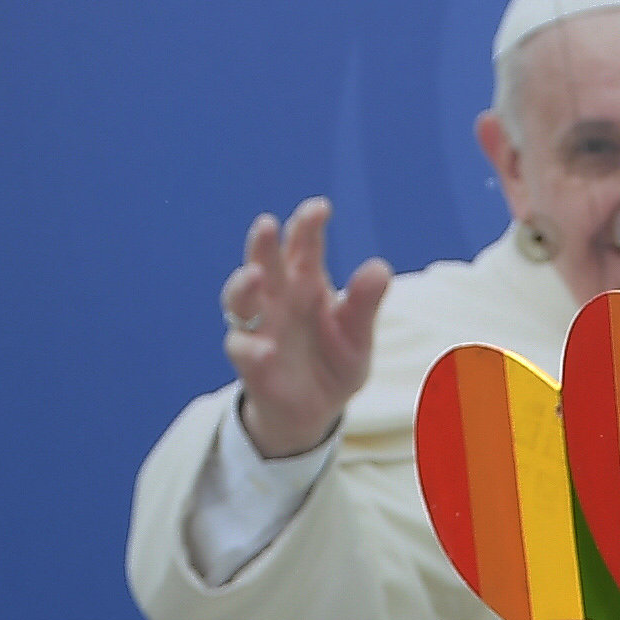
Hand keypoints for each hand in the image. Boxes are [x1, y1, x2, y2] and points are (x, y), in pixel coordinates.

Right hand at [221, 197, 393, 457]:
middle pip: (265, 262)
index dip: (308, 225)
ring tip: (255, 276)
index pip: (305, 246)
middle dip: (264, 243)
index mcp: (307, 283)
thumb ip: (365, 304)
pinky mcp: (249, 360)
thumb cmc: (335, 363)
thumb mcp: (358, 336)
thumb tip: (379, 267)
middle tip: (267, 224)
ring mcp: (259, 327)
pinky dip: (253, 348)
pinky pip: (243, 349)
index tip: (320, 208)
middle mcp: (278, 298)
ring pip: (240, 298)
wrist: (316, 411)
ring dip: (243, 285)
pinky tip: (267, 350)